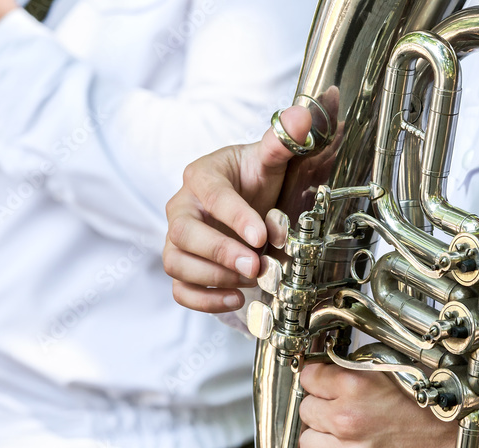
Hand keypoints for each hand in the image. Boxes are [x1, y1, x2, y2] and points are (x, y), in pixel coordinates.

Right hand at [163, 106, 311, 312]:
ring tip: (248, 282)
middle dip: (219, 252)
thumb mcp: (274, 158)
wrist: (251, 200)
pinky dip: (203, 300)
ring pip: (175, 263)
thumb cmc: (258, 179)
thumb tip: (303, 117)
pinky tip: (235, 298)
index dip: (234, 217)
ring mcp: (179, 240)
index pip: (211, 195)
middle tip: (254, 265)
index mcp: (202, 176)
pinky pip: (179, 289)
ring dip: (211, 277)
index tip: (262, 236)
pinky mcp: (184, 267)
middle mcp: (182, 208)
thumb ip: (285, 138)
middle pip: (183, 233)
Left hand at [298, 363, 459, 447]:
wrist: (471, 443)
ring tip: (342, 438)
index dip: (318, 380)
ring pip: (307, 443)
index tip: (323, 385)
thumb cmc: (445, 408)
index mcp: (358, 386)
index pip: (310, 378)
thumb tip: (337, 367)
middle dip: (320, 409)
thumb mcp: (403, 369)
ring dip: (321, 439)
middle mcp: (349, 420)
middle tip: (339, 412)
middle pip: (306, 410)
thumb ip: (364, 369)